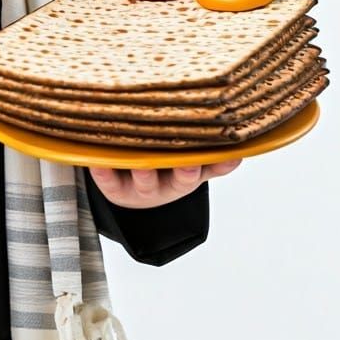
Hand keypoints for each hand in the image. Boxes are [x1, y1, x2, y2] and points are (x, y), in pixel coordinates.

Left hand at [87, 159, 242, 208]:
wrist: (130, 190)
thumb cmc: (163, 165)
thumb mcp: (191, 166)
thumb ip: (212, 159)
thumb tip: (241, 150)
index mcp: (186, 177)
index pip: (205, 171)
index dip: (214, 165)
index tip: (227, 156)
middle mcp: (165, 184)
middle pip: (178, 181)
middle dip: (185, 173)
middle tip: (188, 164)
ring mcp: (139, 186)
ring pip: (144, 181)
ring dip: (145, 173)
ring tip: (143, 164)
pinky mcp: (112, 187)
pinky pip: (107, 181)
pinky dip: (103, 172)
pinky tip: (99, 162)